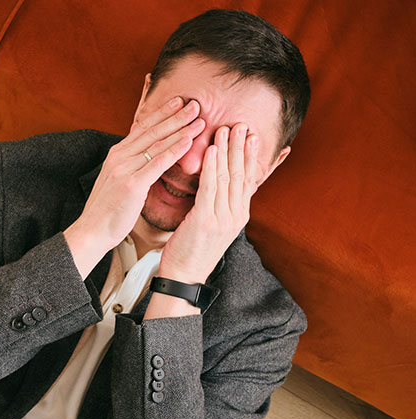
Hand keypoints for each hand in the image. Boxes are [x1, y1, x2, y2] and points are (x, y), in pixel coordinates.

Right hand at [71, 97, 205, 253]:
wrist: (92, 230)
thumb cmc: (108, 210)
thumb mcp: (117, 180)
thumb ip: (131, 165)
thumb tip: (146, 156)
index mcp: (117, 154)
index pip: (142, 127)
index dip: (162, 113)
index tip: (179, 101)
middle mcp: (119, 156)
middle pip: (152, 130)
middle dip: (175, 115)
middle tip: (195, 103)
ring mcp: (124, 169)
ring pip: (157, 143)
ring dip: (180, 129)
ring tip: (199, 119)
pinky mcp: (131, 184)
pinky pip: (157, 163)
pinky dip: (174, 150)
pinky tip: (188, 142)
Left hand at [159, 123, 258, 282]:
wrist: (184, 276)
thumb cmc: (193, 248)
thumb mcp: (214, 224)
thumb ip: (222, 203)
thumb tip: (226, 184)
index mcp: (240, 215)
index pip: (249, 179)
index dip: (250, 155)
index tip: (251, 134)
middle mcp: (236, 215)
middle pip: (242, 174)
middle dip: (242, 147)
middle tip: (242, 123)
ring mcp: (223, 218)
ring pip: (228, 177)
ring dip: (227, 150)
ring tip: (226, 129)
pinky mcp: (207, 221)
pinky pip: (210, 188)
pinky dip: (212, 167)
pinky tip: (211, 150)